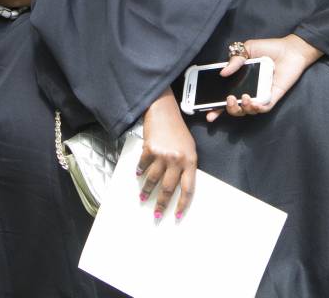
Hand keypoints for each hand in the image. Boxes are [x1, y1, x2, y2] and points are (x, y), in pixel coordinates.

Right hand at [137, 90, 197, 219]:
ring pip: (153, 180)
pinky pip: (143, 166)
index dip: (182, 204)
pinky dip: (140, 172)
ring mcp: (162, 155)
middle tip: (156, 215)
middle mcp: (177, 160)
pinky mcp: (149, 149)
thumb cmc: (178, 131)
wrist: (164, 112)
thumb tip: (178, 185)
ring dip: (147, 191)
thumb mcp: (189, 148)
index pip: (188, 188)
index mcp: (190, 161)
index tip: (176, 216)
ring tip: (143, 197)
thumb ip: (185, 165)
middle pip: (168, 188)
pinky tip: (138, 175)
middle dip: (161, 204)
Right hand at [204, 34, 322, 122]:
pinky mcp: (272, 97)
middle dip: (227, 109)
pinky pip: (263, 109)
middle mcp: (249, 89)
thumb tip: (223, 72)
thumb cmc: (270, 48)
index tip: (206, 110)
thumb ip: (235, 59)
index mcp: (240, 79)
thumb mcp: (248, 48)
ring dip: (242, 108)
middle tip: (228, 100)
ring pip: (247, 111)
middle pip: (235, 107)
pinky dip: (256, 109)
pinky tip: (253, 102)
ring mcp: (260, 95)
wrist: (290, 49)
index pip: (225, 94)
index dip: (215, 105)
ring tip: (243, 98)